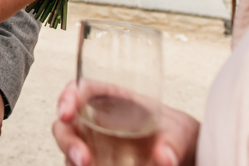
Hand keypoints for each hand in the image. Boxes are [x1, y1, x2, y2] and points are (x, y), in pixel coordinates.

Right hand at [53, 81, 199, 165]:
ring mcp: (94, 144)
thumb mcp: (181, 132)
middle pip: (66, 124)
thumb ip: (174, 142)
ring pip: (69, 149)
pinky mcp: (97, 162)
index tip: (67, 113)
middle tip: (83, 159)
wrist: (183, 157)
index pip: (80, 89)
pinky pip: (80, 165)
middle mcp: (96, 120)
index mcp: (111, 98)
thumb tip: (165, 158)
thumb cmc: (176, 134)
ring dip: (72, 159)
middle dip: (67, 141)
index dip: (68, 97)